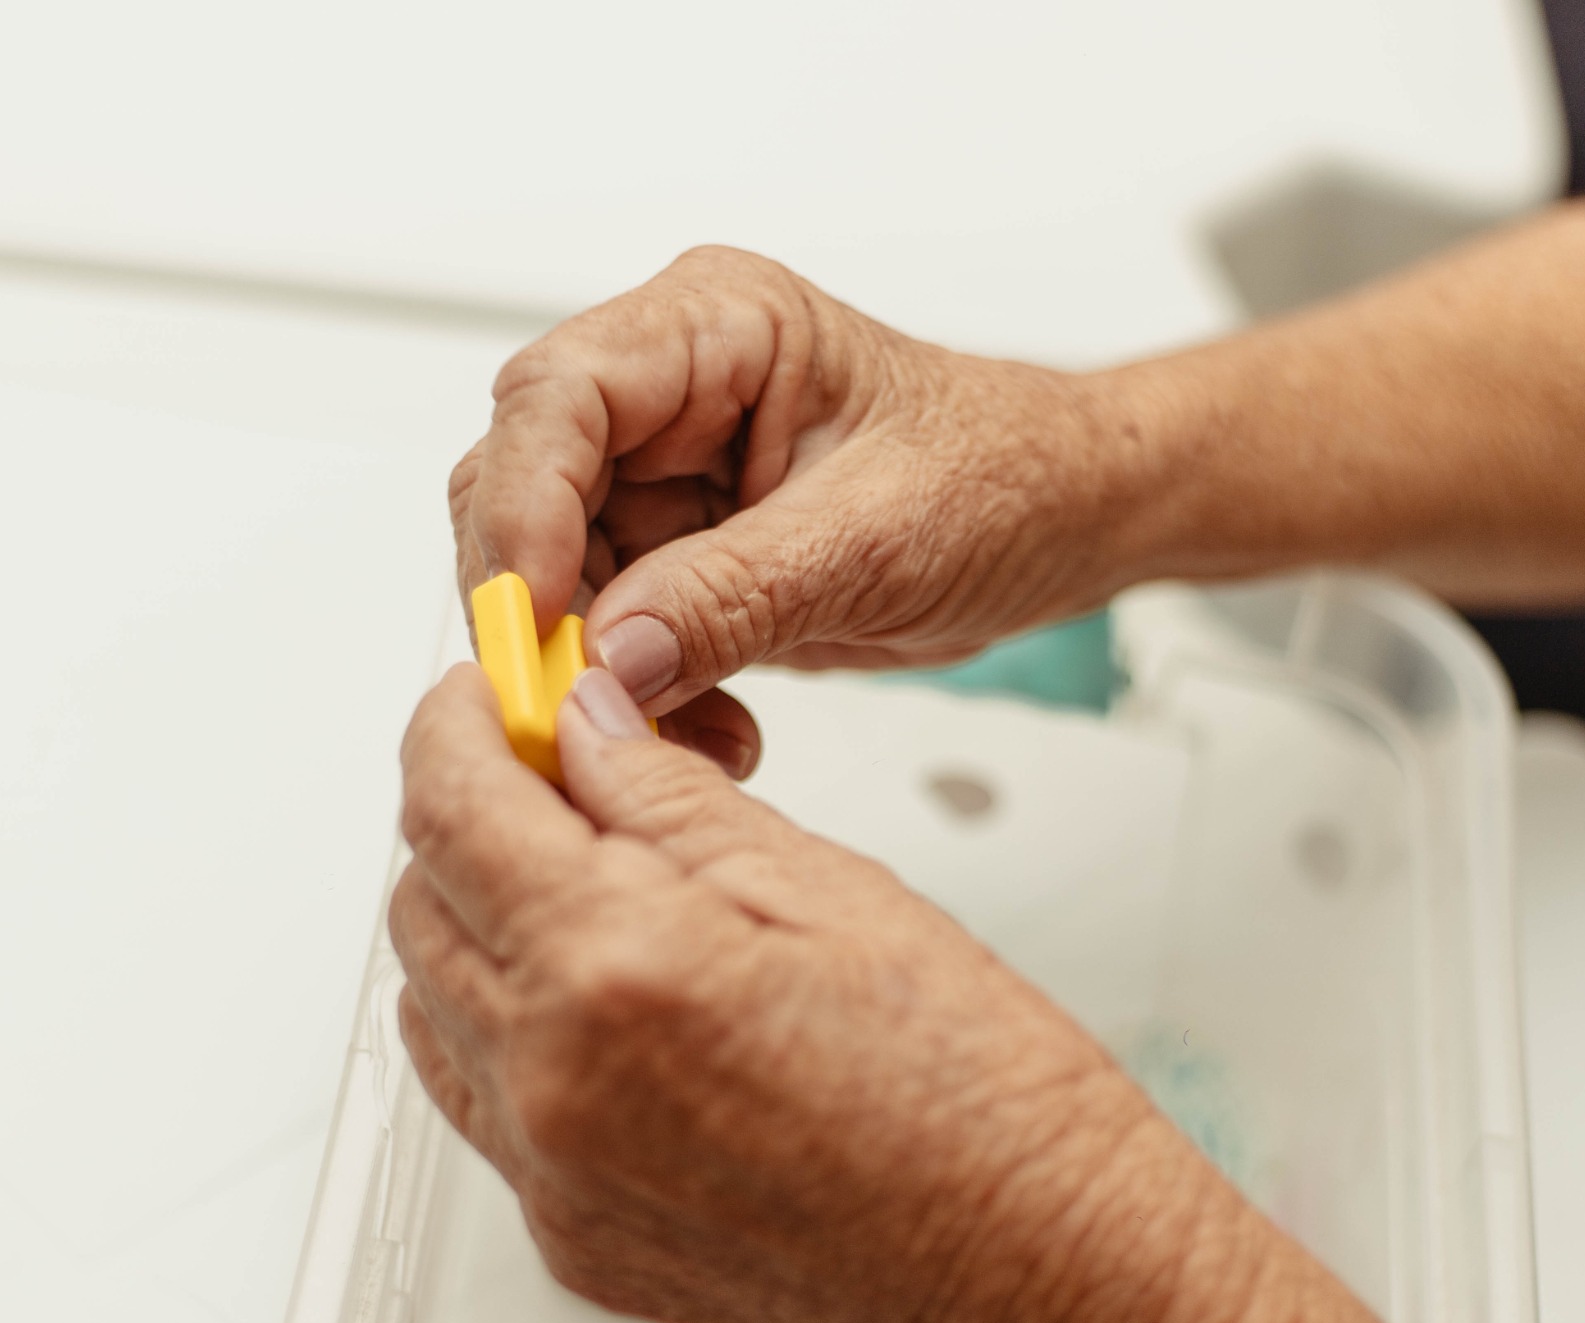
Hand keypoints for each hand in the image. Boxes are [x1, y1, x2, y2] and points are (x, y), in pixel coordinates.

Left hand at [389, 658, 1247, 1322]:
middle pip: (420, 909)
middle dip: (468, 819)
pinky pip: (489, 1113)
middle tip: (562, 777)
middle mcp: (554, 1086)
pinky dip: (518, 1036)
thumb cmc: (984, 1104)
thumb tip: (589, 726)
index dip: (458, 722)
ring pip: (437, 1013)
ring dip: (480, 930)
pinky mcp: (575, 1246)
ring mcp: (555, 1181)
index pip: (451, 806)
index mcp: (614, 970)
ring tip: (594, 891)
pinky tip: (620, 1008)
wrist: (1043, 1288)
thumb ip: (674, 800)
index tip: (493, 694)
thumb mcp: (834, 889)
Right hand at [447, 248, 1139, 756]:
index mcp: (716, 327)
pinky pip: (606, 636)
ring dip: (598, 675)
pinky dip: (641, 700)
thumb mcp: (877, 540)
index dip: (525, 509)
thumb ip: (735, 596)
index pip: (558, 397)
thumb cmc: (1004, 478)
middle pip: (520, 489)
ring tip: (689, 733)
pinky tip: (714, 729)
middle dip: (545, 609)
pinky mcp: (676, 557)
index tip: (542, 617)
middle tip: (584, 705)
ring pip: (552, 579)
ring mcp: (663, 479)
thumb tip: (611, 659)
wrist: (1064, 520)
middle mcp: (668, 393)